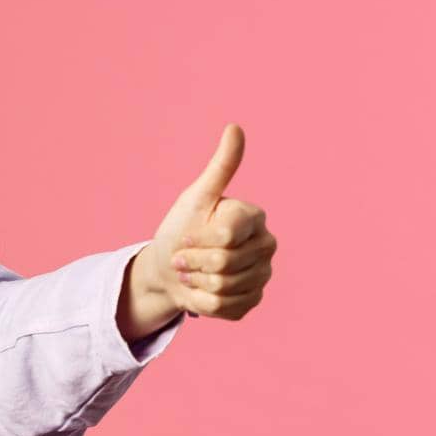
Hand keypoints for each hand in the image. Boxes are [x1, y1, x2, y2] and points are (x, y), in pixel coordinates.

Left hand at [139, 124, 275, 321]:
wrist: (169, 268)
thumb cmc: (182, 227)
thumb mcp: (196, 197)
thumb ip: (220, 167)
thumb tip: (235, 127)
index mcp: (254, 217)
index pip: (225, 236)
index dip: (196, 240)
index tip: (186, 236)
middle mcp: (266, 245)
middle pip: (222, 264)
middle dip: (191, 263)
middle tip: (183, 258)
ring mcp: (263, 275)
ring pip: (223, 288)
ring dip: (195, 282)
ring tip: (192, 272)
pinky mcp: (252, 301)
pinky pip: (224, 308)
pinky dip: (202, 302)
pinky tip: (201, 289)